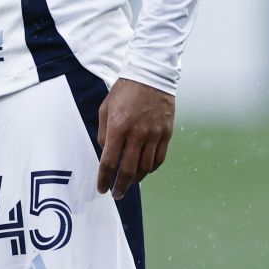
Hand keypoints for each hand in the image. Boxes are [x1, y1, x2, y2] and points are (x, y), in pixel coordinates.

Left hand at [95, 77, 174, 198]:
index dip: (104, 178)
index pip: (109, 161)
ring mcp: (154, 134)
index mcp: (118, 126)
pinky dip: (150, 169)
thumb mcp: (105, 108)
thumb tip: (106, 154)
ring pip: (145, 167)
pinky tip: (144, 171)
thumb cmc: (124, 90)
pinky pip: (159, 159)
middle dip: (120, 186)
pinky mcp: (166, 133)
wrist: (150, 75)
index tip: (102, 189)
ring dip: (136, 179)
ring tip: (129, 183)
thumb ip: (104, 134)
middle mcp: (137, 133)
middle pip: (128, 170)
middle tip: (116, 194)